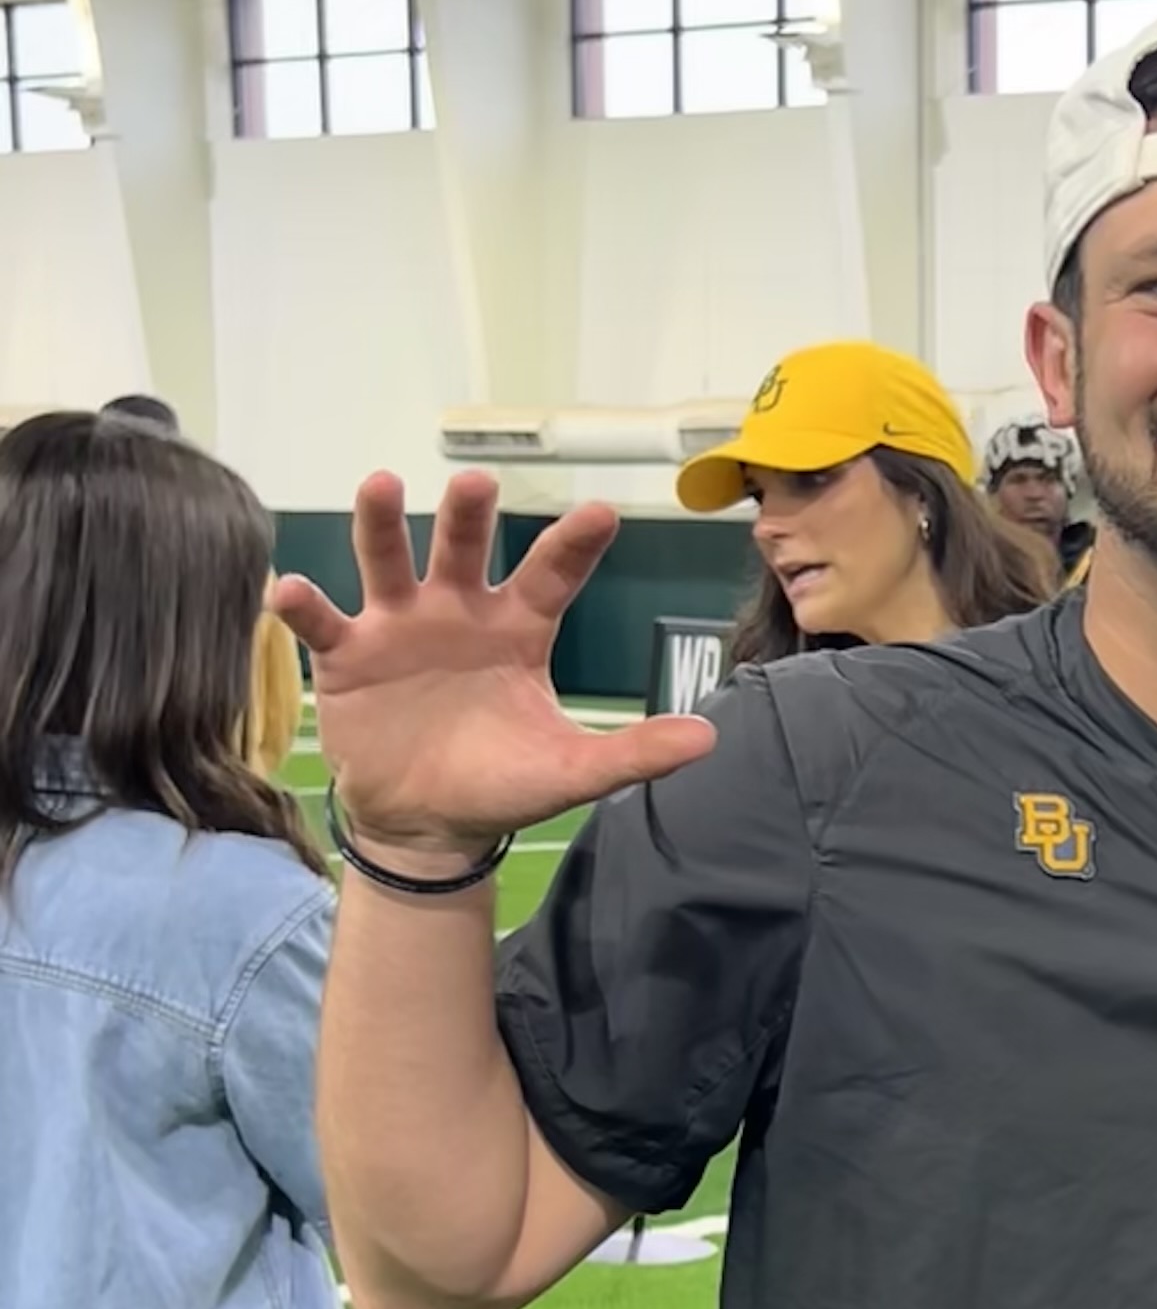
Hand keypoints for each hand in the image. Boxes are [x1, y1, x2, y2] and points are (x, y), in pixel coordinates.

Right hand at [269, 471, 716, 871]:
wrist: (428, 824)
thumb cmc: (502, 783)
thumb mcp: (572, 772)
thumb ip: (634, 752)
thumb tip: (710, 737)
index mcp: (519, 628)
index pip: (552, 574)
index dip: (573, 544)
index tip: (600, 513)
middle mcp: (458, 611)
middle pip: (463, 548)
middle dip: (468, 515)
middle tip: (476, 484)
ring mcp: (399, 626)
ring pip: (388, 561)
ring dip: (380, 525)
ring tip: (378, 485)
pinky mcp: (347, 656)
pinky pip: (323, 623)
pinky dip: (305, 605)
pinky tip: (293, 589)